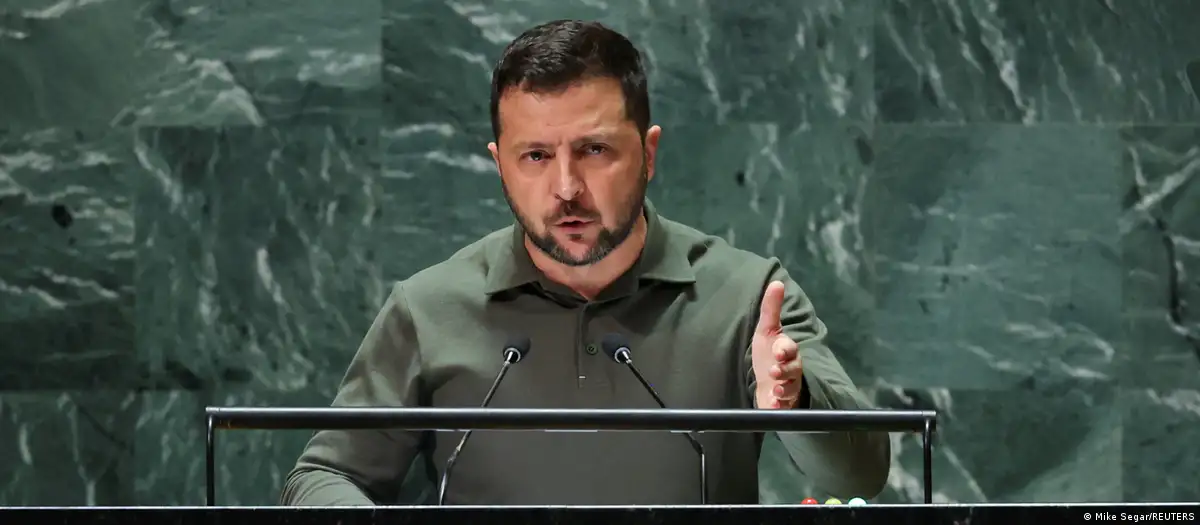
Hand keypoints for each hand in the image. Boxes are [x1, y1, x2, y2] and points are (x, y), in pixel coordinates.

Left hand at [751, 280, 802, 408]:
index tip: (778, 350)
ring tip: (774, 390)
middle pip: (794, 370)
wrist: (766, 384)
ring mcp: (788, 389)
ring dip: (783, 389)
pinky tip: (773, 406)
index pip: (790, 348)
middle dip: (785, 370)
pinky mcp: (782, 406)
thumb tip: (777, 282)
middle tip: (775, 371)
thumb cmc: (767, 356)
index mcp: (787, 352)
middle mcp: (791, 370)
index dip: (785, 349)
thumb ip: (771, 309)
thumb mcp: (766, 332)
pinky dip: (779, 407)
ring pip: (791, 389)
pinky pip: (785, 408)